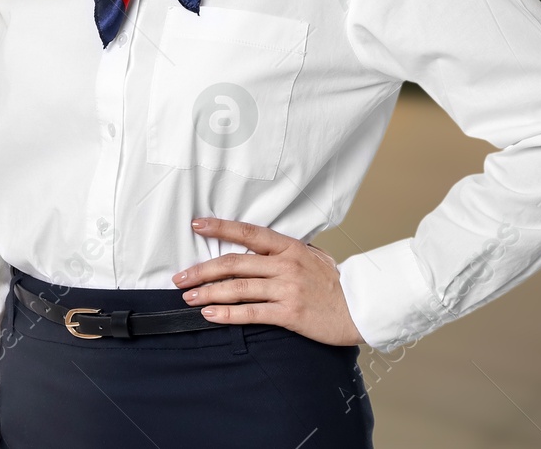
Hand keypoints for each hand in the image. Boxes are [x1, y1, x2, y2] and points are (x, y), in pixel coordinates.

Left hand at [172, 217, 364, 345]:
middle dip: (202, 270)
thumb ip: (286, 252)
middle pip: (234, 262)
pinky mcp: (290, 314)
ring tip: (188, 297)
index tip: (197, 225)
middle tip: (180, 276)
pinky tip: (210, 315)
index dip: (220, 227)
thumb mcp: (313, 257)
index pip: (248, 232)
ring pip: (238, 287)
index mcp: (289, 247)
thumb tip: (259, 247)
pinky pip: (252, 312)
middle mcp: (286, 265)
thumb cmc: (335, 284)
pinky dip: (228, 314)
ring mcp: (287, 289)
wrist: (360, 308)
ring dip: (208, 293)